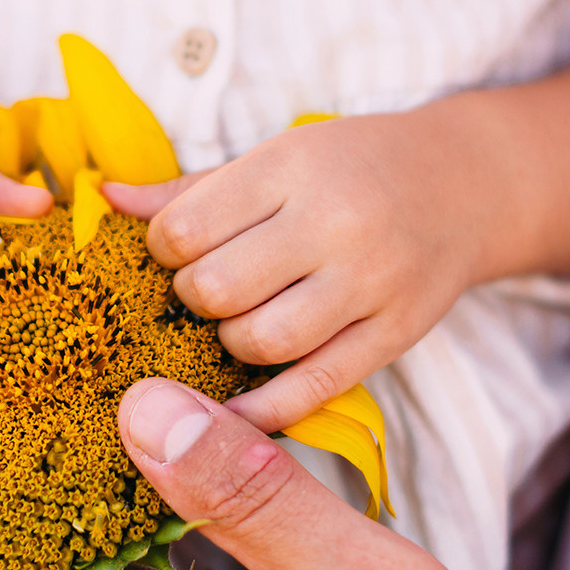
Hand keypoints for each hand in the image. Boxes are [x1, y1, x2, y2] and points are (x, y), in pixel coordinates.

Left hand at [107, 112, 481, 432]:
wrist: (464, 183)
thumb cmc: (350, 168)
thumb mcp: (276, 158)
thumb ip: (191, 189)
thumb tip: (105, 199)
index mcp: (290, 167)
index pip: (184, 230)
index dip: (164, 250)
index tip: (183, 250)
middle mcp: (332, 222)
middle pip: (215, 288)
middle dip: (195, 298)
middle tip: (211, 290)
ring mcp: (369, 281)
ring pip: (260, 341)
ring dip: (231, 343)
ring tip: (241, 323)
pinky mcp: (395, 332)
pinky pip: (316, 386)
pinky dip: (266, 409)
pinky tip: (236, 411)